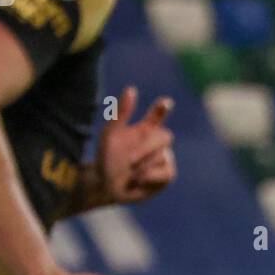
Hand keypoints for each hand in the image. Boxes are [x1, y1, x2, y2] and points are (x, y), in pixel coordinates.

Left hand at [97, 85, 176, 203]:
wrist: (107, 185)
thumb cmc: (107, 159)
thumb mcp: (111, 135)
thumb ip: (122, 113)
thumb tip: (131, 89)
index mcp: (144, 130)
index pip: (158, 116)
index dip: (162, 109)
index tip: (166, 102)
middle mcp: (156, 143)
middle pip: (164, 137)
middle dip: (146, 148)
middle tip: (130, 159)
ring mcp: (164, 159)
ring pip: (163, 157)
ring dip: (144, 165)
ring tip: (130, 171)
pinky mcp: (167, 176)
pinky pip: (166, 172)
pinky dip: (150, 175)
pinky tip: (138, 179)